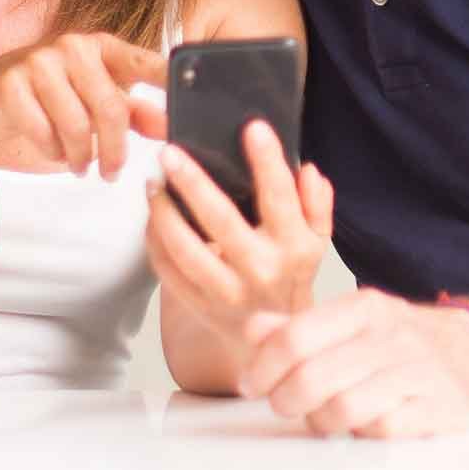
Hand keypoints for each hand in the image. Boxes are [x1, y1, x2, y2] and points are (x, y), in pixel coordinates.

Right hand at [0, 32, 166, 178]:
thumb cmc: (48, 101)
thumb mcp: (93, 102)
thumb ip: (132, 112)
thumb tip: (167, 124)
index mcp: (99, 46)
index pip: (141, 61)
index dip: (166, 78)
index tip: (188, 98)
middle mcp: (72, 46)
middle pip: (110, 108)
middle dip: (115, 150)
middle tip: (112, 173)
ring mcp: (38, 61)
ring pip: (76, 125)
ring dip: (81, 156)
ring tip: (80, 166)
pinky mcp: (10, 82)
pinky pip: (43, 132)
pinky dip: (52, 151)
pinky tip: (53, 151)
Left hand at [145, 120, 332, 349]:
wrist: (278, 342)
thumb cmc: (292, 276)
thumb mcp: (316, 241)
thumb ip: (317, 204)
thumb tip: (307, 170)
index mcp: (292, 247)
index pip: (280, 198)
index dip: (268, 161)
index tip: (253, 127)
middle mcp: (260, 270)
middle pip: (221, 220)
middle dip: (192, 182)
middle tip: (170, 152)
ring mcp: (227, 292)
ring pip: (185, 249)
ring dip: (163, 213)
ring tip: (152, 183)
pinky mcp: (200, 306)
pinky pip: (168, 271)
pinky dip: (154, 242)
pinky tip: (152, 218)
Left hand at [239, 288, 468, 438]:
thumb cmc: (398, 340)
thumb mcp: (350, 321)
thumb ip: (298, 326)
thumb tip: (253, 330)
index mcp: (362, 308)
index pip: (296, 335)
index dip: (263, 366)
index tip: (251, 384)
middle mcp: (390, 336)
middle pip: (314, 377)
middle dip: (285, 399)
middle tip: (282, 405)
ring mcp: (417, 372)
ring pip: (344, 407)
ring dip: (320, 420)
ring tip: (319, 417)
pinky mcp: (438, 408)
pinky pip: (382, 429)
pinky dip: (362, 432)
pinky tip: (360, 423)